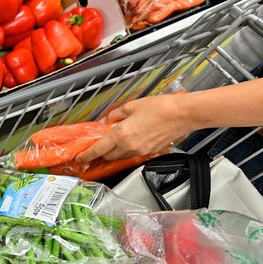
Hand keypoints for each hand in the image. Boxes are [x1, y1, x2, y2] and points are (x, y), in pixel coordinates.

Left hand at [76, 95, 193, 160]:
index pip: (99, 149)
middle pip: (109, 156)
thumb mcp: (131, 106)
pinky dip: (129, 149)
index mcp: (122, 134)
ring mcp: (141, 151)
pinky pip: (134, 154)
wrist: (182, 114)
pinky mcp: (151, 152)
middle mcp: (130, 146)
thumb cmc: (160, 108)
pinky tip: (134, 138)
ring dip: (116, 150)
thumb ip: (115, 115)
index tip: (80, 157)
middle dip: (102, 151)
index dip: (87, 154)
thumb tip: (106, 121)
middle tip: (101, 142)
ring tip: (119, 138)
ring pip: (122, 156)